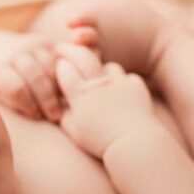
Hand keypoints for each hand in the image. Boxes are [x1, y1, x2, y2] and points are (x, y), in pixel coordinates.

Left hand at [0, 34, 64, 120]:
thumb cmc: (0, 84)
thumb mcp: (1, 97)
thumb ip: (17, 105)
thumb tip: (38, 116)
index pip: (16, 88)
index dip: (29, 105)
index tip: (36, 116)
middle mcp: (16, 52)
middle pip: (36, 76)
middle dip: (47, 99)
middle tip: (55, 116)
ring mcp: (32, 44)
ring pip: (52, 67)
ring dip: (59, 87)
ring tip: (61, 103)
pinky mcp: (48, 42)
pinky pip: (62, 59)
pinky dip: (66, 76)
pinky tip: (65, 90)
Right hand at [53, 42, 154, 159]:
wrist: (133, 145)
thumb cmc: (99, 142)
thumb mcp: (75, 132)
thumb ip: (64, 116)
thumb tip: (58, 105)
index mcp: (81, 95)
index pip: (64, 70)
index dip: (59, 66)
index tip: (56, 65)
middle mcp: (99, 84)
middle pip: (82, 56)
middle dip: (70, 50)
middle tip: (63, 48)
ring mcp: (120, 83)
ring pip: (109, 66)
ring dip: (101, 69)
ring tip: (97, 76)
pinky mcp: (137, 88)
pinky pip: (129, 77)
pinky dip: (124, 82)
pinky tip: (121, 91)